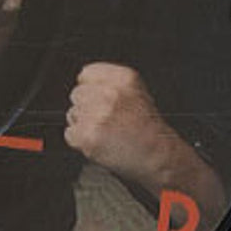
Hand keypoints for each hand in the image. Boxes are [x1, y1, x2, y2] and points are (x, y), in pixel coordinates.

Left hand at [65, 63, 176, 186]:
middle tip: (107, 122)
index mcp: (123, 79)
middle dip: (87, 108)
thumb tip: (82, 79)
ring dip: (84, 125)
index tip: (101, 99)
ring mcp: (97, 115)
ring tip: (107, 133)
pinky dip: (81, 142)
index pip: (87, 73)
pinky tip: (100, 143)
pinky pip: (70, 134)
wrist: (159, 157)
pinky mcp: (88, 136)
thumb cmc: (148, 129)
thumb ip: (110, 82)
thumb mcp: (137, 92)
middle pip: (77, 94)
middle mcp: (110, 93)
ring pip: (72, 114)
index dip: (92, 88)